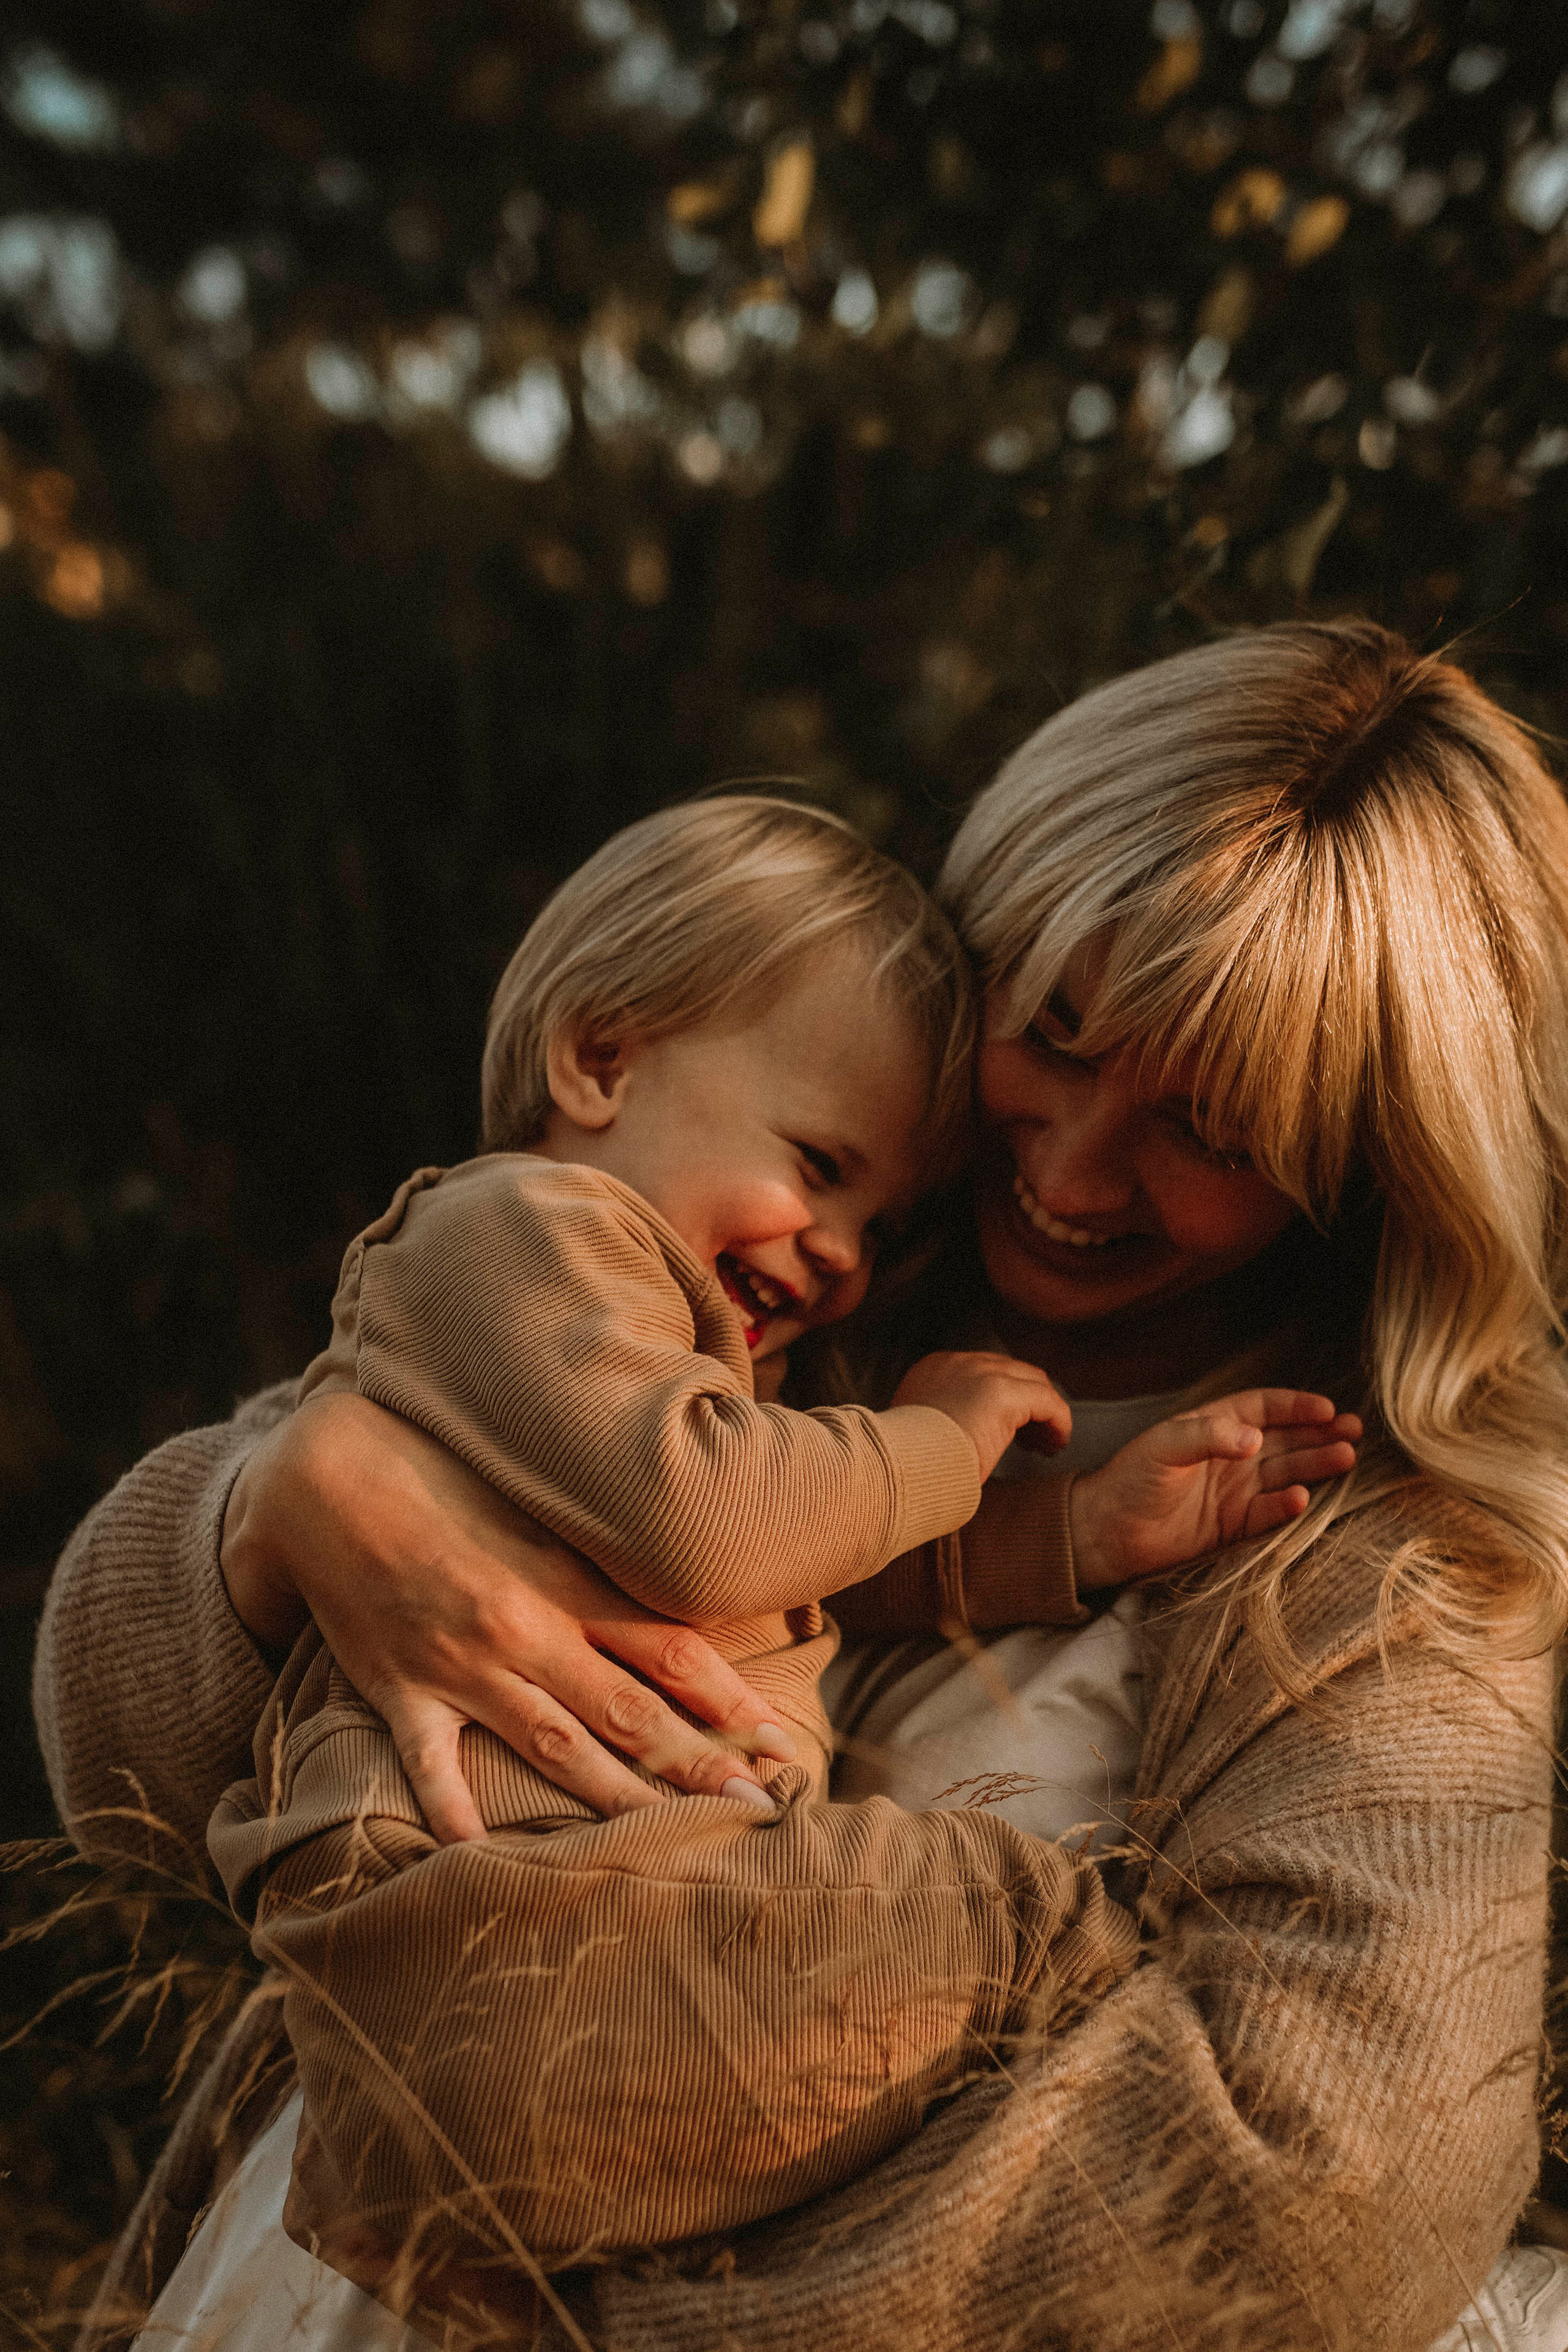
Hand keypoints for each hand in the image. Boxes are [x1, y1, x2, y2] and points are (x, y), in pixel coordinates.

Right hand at [220, 1392, 791, 1842]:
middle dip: (700, 1766)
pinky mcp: (399, 1690)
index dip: (731, 1697)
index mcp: (567, 1580)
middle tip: (760, 1812)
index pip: (671, 1648)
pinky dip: (457, 1816)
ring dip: (621, 1801)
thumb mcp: (539, 1511)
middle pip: (630, 1710)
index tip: (779, 1740)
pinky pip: (432, 1766)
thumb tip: (681, 1595)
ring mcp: (462, 1665)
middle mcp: (526, 1628)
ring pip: (556, 1747)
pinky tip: (486, 1864)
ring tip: (679, 1847)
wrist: (332, 1475)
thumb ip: (602, 1563)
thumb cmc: (449, 1484)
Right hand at [891, 1350, 1071, 1481]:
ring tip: (1048, 1444)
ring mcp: (982, 1372)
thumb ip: (944, 1419)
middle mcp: (959, 1362)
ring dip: (1045, 1414)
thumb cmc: (907, 1463)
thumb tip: (969, 1435)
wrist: (899, 1467)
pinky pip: (1048, 1402)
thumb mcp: (921, 1431)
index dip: (1005, 1401)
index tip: (1012, 1431)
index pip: (985, 1373)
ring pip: (1033, 1384)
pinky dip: (1058, 1422)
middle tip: (1034, 1440)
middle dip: (1029, 1405)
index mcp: (934, 1368)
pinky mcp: (1004, 1393)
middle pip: (1013, 1373)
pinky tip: (1056, 1445)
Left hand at [1068, 1388, 1360, 1591]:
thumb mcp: (1164, 1446)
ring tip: (1346, 1458)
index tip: (1327, 1409)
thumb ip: (1208, 1437)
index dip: (1296, 1407)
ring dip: (1314, 1465)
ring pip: (1285, 1473)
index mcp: (1215, 1425)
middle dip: (1320, 1434)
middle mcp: (1231, 1455)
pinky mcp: (1232, 1525)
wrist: (1107, 1531)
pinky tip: (1304, 1498)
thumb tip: (1255, 1438)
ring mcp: (1234, 1490)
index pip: (1265, 1408)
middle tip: (1355, 1432)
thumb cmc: (1130, 1478)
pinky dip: (1286, 1506)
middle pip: (1286, 1439)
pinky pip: (1267, 1513)